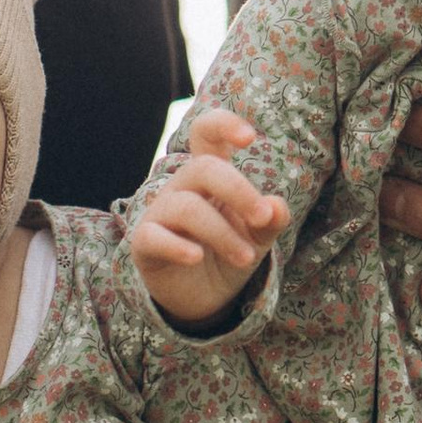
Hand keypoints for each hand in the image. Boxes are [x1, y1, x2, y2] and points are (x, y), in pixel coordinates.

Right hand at [128, 111, 286, 320]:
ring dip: (222, 233)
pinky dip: (177, 246)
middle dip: (238, 190)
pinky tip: (196, 257)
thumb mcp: (256, 237)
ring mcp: (160, 214)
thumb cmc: (228, 252)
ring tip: (247, 257)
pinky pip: (154, 237)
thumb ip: (269, 221)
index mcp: (209, 175)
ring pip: (187, 208)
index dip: (223, 125)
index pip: (206, 133)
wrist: (202, 297)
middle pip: (203, 168)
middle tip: (263, 218)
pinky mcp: (144, 244)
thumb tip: (277, 207)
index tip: (250, 138)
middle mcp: (182, 187)